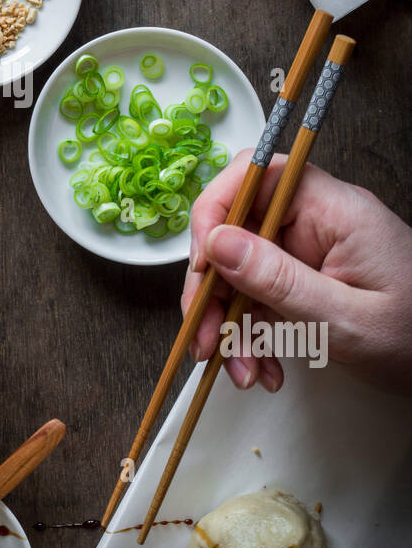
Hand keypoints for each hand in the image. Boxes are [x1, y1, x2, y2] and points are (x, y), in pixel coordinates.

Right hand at [182, 150, 411, 393]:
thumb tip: (216, 243)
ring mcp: (310, 249)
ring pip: (241, 268)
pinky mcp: (307, 278)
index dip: (216, 214)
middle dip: (214, 287)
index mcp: (334, 210)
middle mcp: (317, 220)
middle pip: (237, 228)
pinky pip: (260, 294)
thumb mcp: (346, 320)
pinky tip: (263, 368)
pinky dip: (252, 333)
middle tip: (206, 338)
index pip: (255, 176)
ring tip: (241, 371)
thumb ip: (280, 281)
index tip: (202, 268)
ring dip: (229, 321)